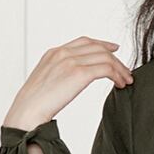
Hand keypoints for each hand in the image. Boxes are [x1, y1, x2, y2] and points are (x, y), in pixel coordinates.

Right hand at [4, 34, 134, 131]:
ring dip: (119, 68)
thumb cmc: (33, 105)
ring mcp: (70, 61)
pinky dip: (117, 75)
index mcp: (53, 53)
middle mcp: (62, 53)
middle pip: (97, 47)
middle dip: (114, 58)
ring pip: (105, 57)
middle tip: (125, 70)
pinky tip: (120, 84)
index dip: (101, 44)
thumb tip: (68, 83)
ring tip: (126, 80)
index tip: (113, 50)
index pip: (83, 42)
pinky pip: (106, 68)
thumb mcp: (44, 83)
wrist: (27, 112)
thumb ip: (58, 76)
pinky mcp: (79, 73)